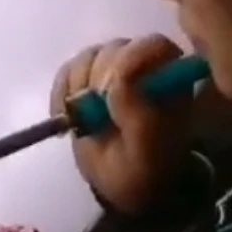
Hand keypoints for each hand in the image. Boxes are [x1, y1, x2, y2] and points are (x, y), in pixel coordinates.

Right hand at [50, 34, 191, 214]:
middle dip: (98, 82)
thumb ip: (140, 116)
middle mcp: (144, 68)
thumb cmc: (143, 170)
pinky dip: (61, 94)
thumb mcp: (147, 152)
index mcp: (170, 80)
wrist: (122, 184)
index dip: (129, 59)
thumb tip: (121, 80)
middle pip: (114, 50)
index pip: (152, 47)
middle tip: (94, 115)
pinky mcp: (85, 79)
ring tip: (81, 120)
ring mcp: (112, 71)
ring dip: (77, 90)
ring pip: (87, 59)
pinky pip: (66, 71)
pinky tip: (66, 115)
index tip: (108, 90)